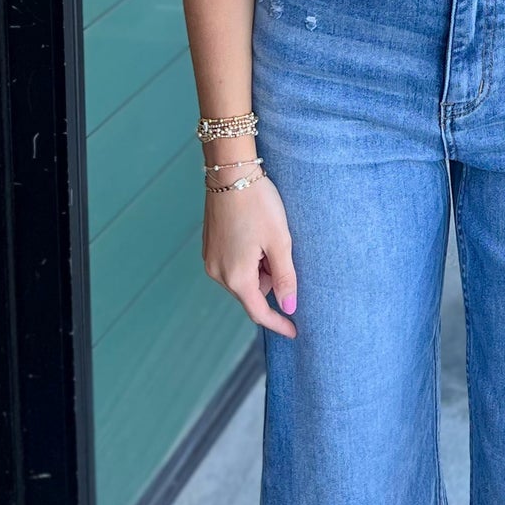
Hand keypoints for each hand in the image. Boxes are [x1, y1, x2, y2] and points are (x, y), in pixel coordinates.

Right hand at [203, 170, 297, 336]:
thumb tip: (290, 306)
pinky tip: (255, 232)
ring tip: (267, 235)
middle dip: (270, 279)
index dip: (279, 323)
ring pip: (243, 277)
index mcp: (236, 277)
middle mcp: (218, 273)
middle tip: (279, 248)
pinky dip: (249, 257)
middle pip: (252, 292)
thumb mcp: (280, 242)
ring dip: (259, 267)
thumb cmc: (258, 205)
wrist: (230, 172)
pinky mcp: (210, 246)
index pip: (259, 312)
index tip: (295, 332)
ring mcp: (210, 259)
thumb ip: (285, 277)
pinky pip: (233, 264)